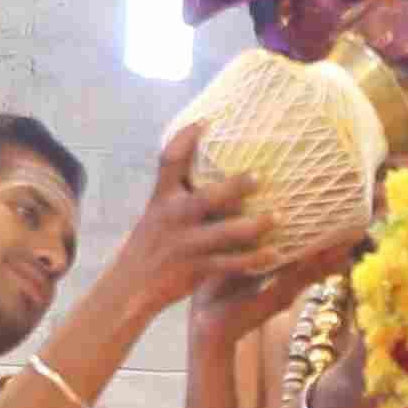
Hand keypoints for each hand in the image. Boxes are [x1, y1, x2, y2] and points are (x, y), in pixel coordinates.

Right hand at [118, 130, 273, 304]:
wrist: (130, 287)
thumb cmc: (151, 244)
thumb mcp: (157, 211)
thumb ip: (178, 189)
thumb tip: (205, 161)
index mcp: (162, 198)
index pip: (168, 161)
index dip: (186, 138)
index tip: (206, 121)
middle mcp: (173, 218)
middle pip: (205, 198)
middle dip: (234, 187)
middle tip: (260, 176)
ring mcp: (185, 244)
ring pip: (224, 233)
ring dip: (253, 226)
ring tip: (277, 217)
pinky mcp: (195, 269)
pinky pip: (230, 264)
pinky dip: (254, 260)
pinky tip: (275, 254)